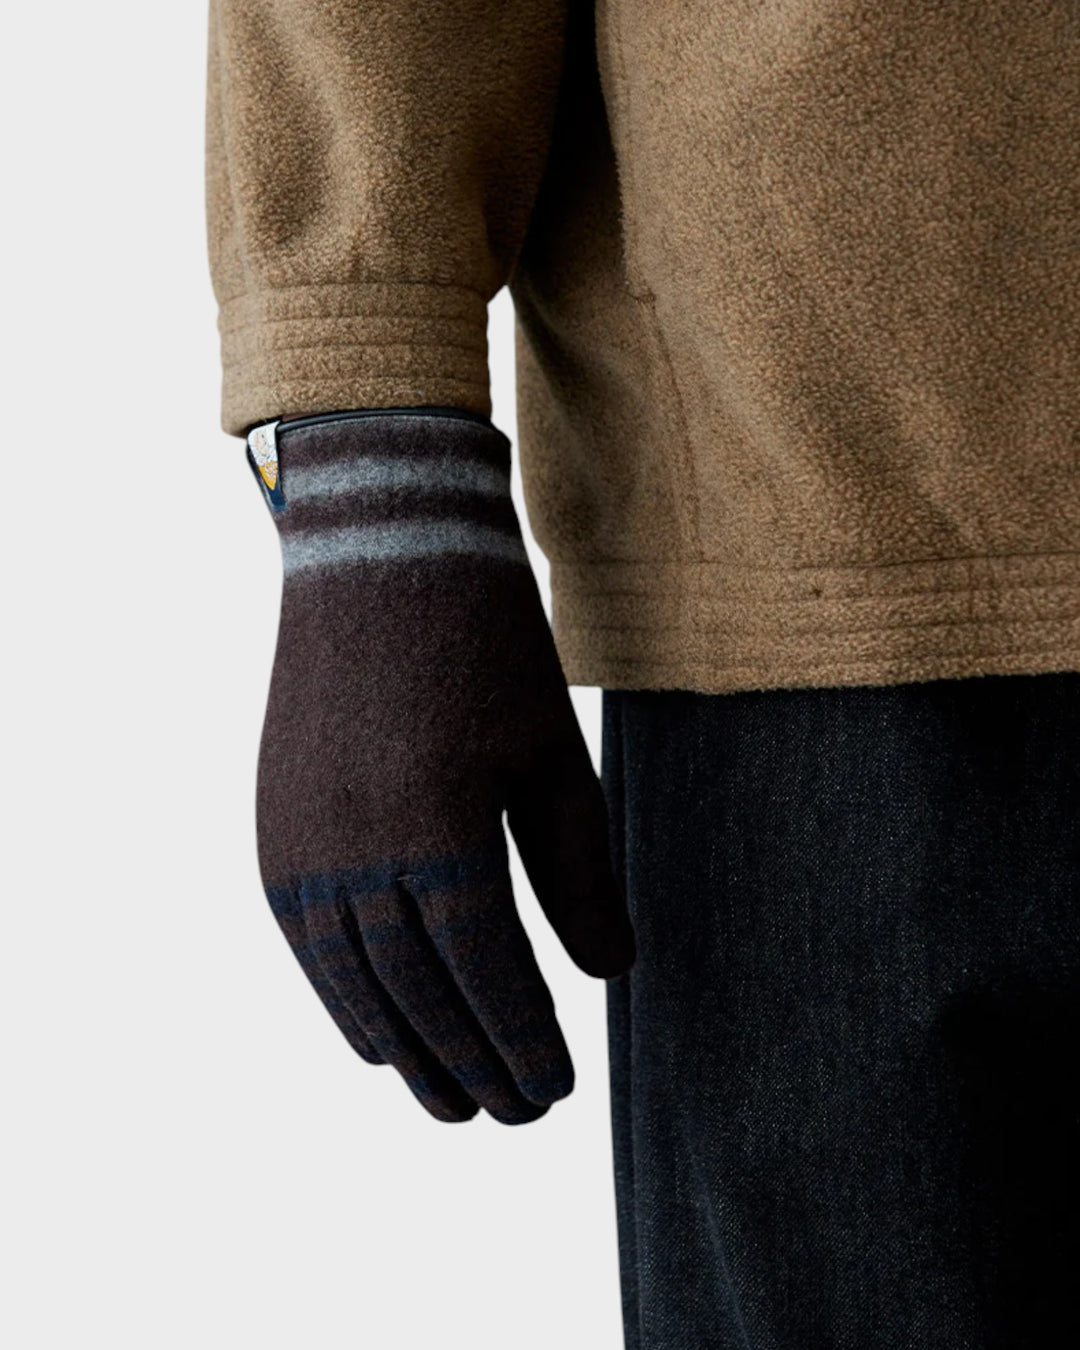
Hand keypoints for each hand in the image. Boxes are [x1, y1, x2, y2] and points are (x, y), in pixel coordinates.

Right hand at [252, 409, 634, 1122]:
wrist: (381, 556)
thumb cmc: (487, 650)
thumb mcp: (553, 759)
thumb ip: (577, 874)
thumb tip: (606, 974)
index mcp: (440, 829)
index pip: (486, 976)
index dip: (522, 1043)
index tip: (555, 1093)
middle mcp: (355, 850)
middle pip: (416, 994)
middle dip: (468, 1065)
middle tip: (511, 1115)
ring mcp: (303, 840)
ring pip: (354, 982)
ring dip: (403, 1051)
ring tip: (447, 1100)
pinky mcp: (275, 826)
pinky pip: (306, 941)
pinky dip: (342, 999)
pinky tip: (375, 1038)